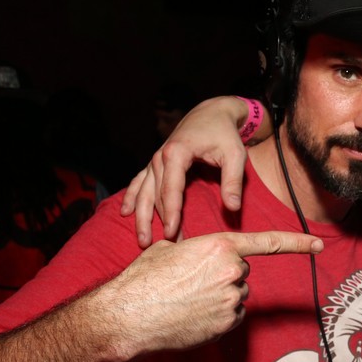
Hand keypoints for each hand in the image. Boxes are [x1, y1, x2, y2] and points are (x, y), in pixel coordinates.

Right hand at [99, 230, 321, 356]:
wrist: (130, 316)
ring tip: (189, 301)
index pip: (267, 242)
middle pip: (242, 272)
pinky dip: (218, 318)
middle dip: (225, 276)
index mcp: (219, 246)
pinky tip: (194, 316)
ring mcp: (232, 299)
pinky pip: (232, 317)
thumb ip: (197, 250)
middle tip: (194, 283)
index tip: (319, 244)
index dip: (297, 243)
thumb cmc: (144, 280)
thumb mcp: (168, 250)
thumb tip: (201, 259)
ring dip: (221, 297)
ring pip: (237, 296)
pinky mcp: (227, 324)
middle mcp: (232, 271)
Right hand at [121, 97, 250, 247]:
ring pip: (144, 192)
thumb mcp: (235, 155)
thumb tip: (233, 208)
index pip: (171, 189)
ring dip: (142, 217)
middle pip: (156, 195)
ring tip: (143, 240)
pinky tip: (126, 212)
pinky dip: (132, 197)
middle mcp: (160, 157)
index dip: (171, 213)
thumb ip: (233, 182)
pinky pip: (139, 182)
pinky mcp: (155, 163)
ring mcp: (155, 160)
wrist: (212, 113)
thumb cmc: (224, 134)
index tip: (173, 234)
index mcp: (177, 153)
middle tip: (165, 247)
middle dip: (158, 222)